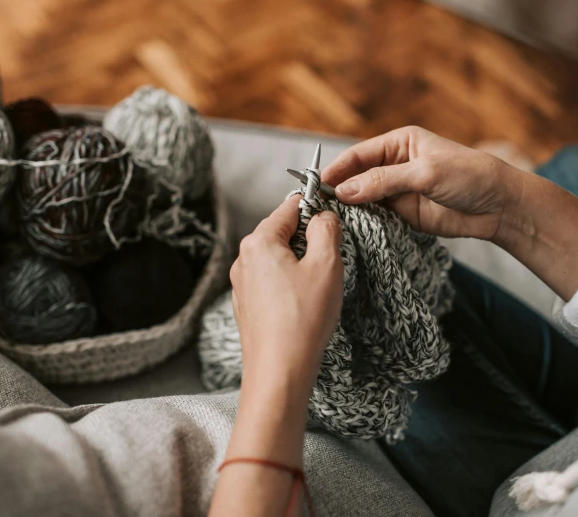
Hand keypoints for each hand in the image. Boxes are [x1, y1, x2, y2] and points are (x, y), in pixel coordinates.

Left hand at [210, 198, 342, 516]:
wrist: (279, 372)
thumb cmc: (303, 319)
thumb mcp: (327, 265)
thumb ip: (327, 229)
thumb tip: (324, 216)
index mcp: (259, 241)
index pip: (291, 206)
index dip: (317, 208)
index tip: (335, 219)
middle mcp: (244, 259)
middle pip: (283, 232)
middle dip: (310, 241)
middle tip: (330, 263)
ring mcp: (242, 284)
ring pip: (279, 258)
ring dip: (301, 265)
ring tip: (318, 290)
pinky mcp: (247, 306)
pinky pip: (273, 282)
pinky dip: (291, 286)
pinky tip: (304, 306)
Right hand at [324, 125, 577, 300]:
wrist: (499, 206)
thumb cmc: (468, 176)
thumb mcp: (424, 173)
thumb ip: (383, 182)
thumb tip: (344, 191)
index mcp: (399, 143)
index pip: (358, 154)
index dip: (338, 169)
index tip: (319, 184)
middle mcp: (394, 165)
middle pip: (357, 177)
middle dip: (340, 189)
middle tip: (318, 206)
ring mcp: (398, 191)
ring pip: (364, 199)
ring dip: (350, 208)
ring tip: (331, 220)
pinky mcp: (404, 214)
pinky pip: (377, 218)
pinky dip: (364, 223)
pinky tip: (352, 229)